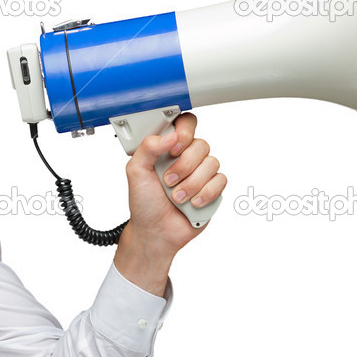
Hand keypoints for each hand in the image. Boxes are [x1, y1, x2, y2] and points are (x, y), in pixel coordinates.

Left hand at [113, 113, 225, 293]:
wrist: (155, 232)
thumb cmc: (144, 203)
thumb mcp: (135, 172)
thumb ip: (147, 147)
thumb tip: (170, 135)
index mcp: (168, 148)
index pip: (186, 124)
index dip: (184, 132)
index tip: (172, 149)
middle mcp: (187, 157)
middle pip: (201, 145)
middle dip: (184, 166)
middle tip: (168, 181)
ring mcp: (201, 173)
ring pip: (212, 163)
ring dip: (192, 184)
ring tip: (176, 197)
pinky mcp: (213, 189)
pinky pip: (221, 181)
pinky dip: (205, 194)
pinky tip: (192, 203)